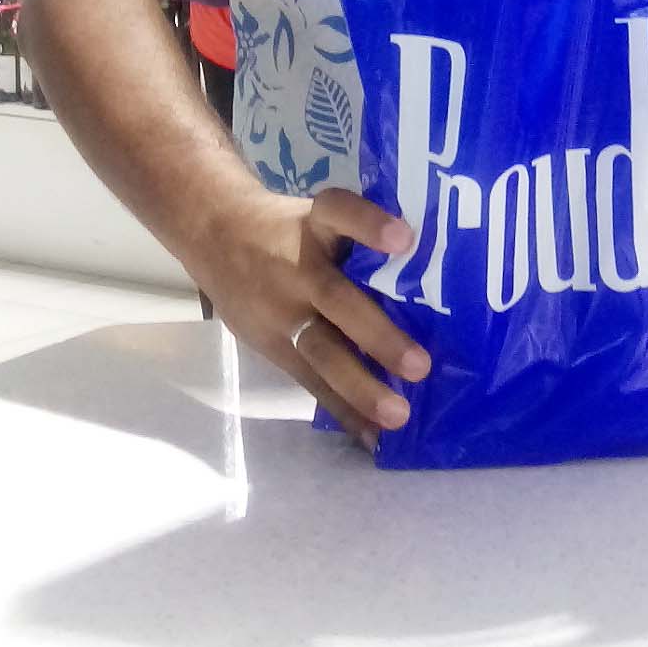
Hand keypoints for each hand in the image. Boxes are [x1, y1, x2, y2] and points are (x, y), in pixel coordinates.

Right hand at [184, 185, 430, 448]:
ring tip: (398, 414)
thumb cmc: (291, 229)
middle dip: (377, 336)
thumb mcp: (318, 217)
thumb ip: (360, 238)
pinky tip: (371, 434)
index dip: (369, 224)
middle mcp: (297, 267)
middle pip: (336, 300)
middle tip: (420, 366)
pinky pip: (308, 380)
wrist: (213, 234)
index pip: (339, 212)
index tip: (405, 238)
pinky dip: (342, 409)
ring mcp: (281, 310)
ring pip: (319, 352)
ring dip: (360, 387)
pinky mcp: (270, 344)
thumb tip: (434, 266)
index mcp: (314, 224)